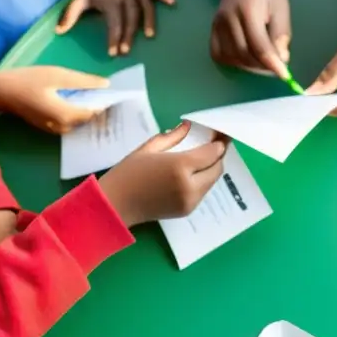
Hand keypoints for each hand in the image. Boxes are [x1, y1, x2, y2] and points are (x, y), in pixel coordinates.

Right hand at [0, 66, 107, 133]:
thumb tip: (106, 84)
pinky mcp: (48, 126)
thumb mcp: (58, 75)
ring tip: (98, 96)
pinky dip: (76, 113)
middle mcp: (63, 127)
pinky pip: (69, 121)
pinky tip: (80, 100)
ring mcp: (54, 129)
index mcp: (67, 115)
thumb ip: (83, 81)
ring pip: (79, 122)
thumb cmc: (29, 81)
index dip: (108, 105)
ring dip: (89, 111)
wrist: (0, 91)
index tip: (118, 96)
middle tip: (110, 96)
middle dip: (100, 110)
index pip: (95, 114)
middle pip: (88, 120)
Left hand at [57, 0, 174, 56]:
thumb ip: (71, 14)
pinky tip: (172, 3)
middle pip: (130, 18)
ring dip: (148, 21)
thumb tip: (58, 31)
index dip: (113, 38)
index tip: (113, 53)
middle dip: (129, 35)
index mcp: (110, 1)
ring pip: (145, 6)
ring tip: (150, 35)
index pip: (113, 23)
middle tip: (127, 50)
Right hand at [98, 122, 226, 226]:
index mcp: (180, 167)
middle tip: (213, 144)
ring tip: (202, 157)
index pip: (212, 153)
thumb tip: (189, 126)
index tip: (221, 133)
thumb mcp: (148, 148)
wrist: (115, 206)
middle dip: (217, 155)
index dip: (219, 142)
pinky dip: (203, 180)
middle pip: (217, 168)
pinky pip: (203, 191)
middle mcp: (190, 185)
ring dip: (211, 168)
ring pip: (212, 181)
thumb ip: (172, 136)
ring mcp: (191, 201)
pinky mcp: (188, 210)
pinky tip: (192, 173)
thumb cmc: (127, 173)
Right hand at [210, 0, 291, 77]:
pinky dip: (236, 63)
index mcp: (248, 11)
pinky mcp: (212, 32)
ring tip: (265, 61)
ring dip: (251, 66)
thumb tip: (281, 59)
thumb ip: (281, 33)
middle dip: (263, 66)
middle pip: (244, 55)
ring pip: (233, 58)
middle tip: (277, 66)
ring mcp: (216, 26)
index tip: (285, 75)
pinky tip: (248, 58)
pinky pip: (221, 56)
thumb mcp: (280, 7)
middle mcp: (228, 20)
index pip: (259, 45)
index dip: (272, 64)